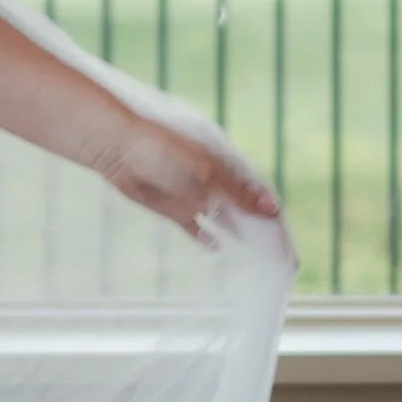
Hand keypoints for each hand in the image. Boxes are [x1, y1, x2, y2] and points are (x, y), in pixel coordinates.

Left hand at [92, 108, 284, 242]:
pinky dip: (205, 236)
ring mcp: (192, 190)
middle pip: (243, 206)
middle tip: (277, 260)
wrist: (115, 141)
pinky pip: (193, 224)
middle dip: (261, 230)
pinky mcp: (170, 205)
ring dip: (238, 233)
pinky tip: (217, 248)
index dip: (274, 217)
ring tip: (256, 258)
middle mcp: (213, 176)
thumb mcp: (205, 168)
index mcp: (227, 160)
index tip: (286, 245)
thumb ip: (237, 191)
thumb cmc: (163, 144)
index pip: (259, 192)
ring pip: (221, 216)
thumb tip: (273, 209)